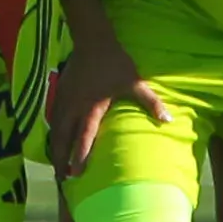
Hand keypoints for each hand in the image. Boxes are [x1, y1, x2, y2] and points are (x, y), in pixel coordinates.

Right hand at [46, 26, 171, 174]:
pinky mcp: (60, 95)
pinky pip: (54, 121)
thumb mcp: (135, 82)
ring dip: (55, 150)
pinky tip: (56, 145)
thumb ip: (150, 102)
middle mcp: (74, 107)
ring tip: (57, 168)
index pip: (84, 135)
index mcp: (92, 107)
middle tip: (62, 180)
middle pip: (63, 139)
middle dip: (61, 160)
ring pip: (55, 131)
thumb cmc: (116, 63)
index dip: (79, 155)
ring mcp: (64, 102)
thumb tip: (168, 120)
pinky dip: (54, 136)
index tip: (76, 173)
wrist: (93, 41)